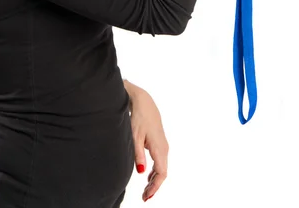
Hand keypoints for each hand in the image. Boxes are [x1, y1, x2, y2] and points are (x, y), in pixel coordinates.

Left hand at [129, 86, 168, 201]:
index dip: (155, 187)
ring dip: (155, 179)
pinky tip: (147, 176)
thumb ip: (138, 155)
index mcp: (159, 148)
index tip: (147, 197)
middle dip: (154, 186)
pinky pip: (160, 161)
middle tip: (144, 198)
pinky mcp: (160, 142)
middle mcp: (164, 147)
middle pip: (163, 172)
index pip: (161, 173)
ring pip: (162, 167)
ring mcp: (163, 145)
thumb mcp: (135, 137)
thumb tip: (140, 172)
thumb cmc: (139, 117)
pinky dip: (155, 171)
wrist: (144, 101)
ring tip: (145, 191)